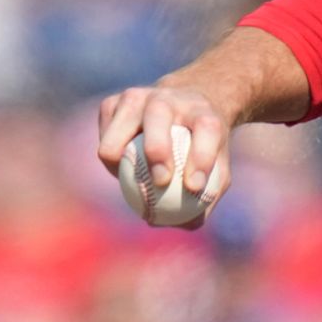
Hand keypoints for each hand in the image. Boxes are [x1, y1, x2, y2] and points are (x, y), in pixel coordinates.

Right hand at [94, 80, 232, 228]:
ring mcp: (136, 97)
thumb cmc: (202, 145)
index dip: (201, 158)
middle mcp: (167, 98)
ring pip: (119, 130)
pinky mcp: (112, 103)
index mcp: (201, 111)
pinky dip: (112, 159)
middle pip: (158, 118)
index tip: (194, 187)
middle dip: (157, 149)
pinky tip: (124, 168)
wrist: (182, 104)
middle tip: (161, 181)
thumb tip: (187, 223)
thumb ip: (208, 196)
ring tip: (129, 179)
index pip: (206, 130)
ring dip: (120, 158)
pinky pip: (104, 139)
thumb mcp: (217, 167)